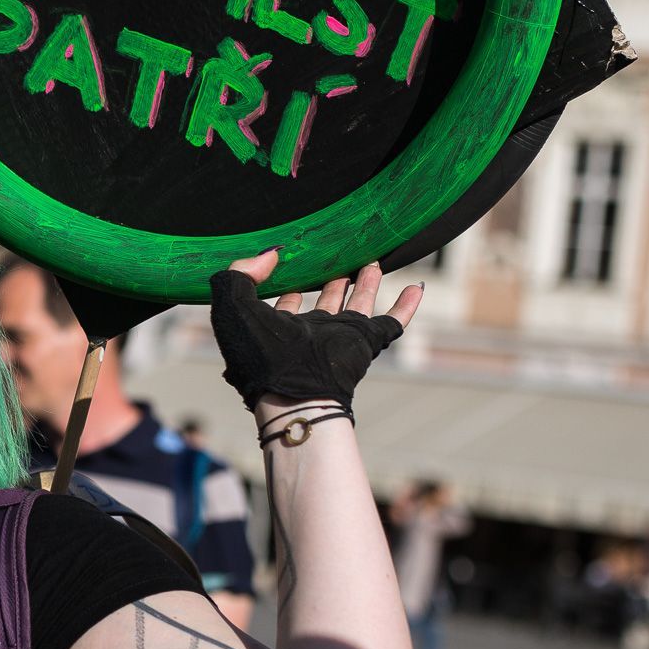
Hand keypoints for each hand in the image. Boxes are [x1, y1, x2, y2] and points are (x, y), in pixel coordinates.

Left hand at [210, 254, 421, 410]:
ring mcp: (341, 337)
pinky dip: (407, 304)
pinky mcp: (365, 342)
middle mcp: (312, 333)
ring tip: (373, 263)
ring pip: (358, 304)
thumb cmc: (258, 355)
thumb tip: (270, 255)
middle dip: (334, 281)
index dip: (289, 286)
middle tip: (344, 259)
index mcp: (280, 329)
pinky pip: (392, 320)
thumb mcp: (232, 307)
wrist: (293, 394)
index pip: (287, 303)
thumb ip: (239, 275)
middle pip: (327, 300)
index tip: (295, 266)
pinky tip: (415, 286)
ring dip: (366, 284)